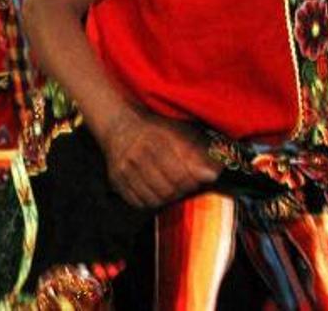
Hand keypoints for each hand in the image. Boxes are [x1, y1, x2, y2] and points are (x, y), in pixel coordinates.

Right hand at [98, 106, 219, 208]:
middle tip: (184, 185)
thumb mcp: (179, 133)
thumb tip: (211, 175)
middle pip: (167, 190)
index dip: (192, 182)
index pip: (179, 175)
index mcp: (154, 141)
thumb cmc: (154, 131)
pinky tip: (155, 191)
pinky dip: (149, 201)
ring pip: (153, 199)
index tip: (196, 179)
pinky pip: (138, 202)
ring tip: (171, 188)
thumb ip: (199, 153)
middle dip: (181, 191)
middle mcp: (136, 155)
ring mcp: (123, 169)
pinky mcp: (116, 179)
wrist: (119, 126)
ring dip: (166, 198)